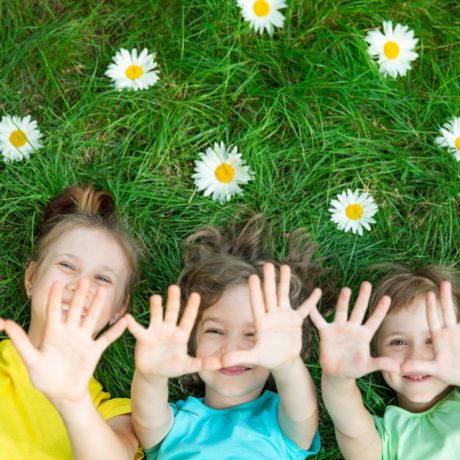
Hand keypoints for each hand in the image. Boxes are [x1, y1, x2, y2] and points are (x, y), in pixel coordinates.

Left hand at [3, 279, 126, 401]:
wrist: (62, 393)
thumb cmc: (44, 377)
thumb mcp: (31, 360)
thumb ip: (21, 342)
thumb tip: (6, 323)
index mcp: (54, 333)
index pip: (54, 311)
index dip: (54, 298)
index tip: (56, 283)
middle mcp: (70, 333)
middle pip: (75, 310)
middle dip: (79, 295)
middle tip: (83, 280)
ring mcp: (83, 340)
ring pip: (91, 318)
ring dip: (97, 305)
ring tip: (103, 290)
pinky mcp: (94, 350)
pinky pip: (106, 338)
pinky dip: (116, 330)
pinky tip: (125, 320)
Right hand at [127, 285, 220, 378]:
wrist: (154, 374)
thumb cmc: (173, 367)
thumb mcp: (188, 366)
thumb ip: (203, 363)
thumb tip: (221, 364)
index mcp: (181, 335)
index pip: (188, 319)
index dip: (191, 308)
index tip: (196, 294)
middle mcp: (169, 329)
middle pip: (172, 312)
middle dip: (173, 300)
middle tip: (174, 287)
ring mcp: (156, 332)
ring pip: (156, 316)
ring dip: (156, 307)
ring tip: (155, 297)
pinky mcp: (143, 339)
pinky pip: (138, 330)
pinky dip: (133, 325)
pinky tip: (128, 318)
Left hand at [221, 263, 321, 370]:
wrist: (283, 361)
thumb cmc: (267, 358)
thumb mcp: (254, 357)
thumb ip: (239, 357)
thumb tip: (222, 362)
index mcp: (261, 322)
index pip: (257, 303)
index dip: (255, 291)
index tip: (253, 277)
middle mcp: (271, 315)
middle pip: (270, 294)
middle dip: (270, 280)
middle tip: (268, 264)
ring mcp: (284, 316)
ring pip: (284, 295)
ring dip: (285, 282)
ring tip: (285, 266)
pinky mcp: (295, 321)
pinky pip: (304, 309)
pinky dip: (311, 301)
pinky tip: (317, 291)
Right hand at [309, 282, 399, 378]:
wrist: (337, 373)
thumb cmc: (354, 369)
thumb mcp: (368, 366)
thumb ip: (381, 364)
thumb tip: (398, 367)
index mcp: (364, 335)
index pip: (374, 320)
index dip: (380, 310)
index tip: (387, 298)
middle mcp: (352, 328)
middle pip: (358, 310)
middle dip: (362, 297)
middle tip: (367, 283)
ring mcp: (339, 328)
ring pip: (341, 311)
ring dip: (343, 301)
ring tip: (346, 290)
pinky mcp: (326, 332)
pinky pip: (319, 321)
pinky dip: (314, 313)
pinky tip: (311, 304)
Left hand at [401, 281, 459, 384]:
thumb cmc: (450, 373)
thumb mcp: (433, 369)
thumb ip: (418, 366)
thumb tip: (401, 368)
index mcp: (440, 338)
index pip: (434, 319)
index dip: (432, 307)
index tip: (430, 293)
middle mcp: (450, 333)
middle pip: (447, 312)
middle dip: (446, 298)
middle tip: (444, 282)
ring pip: (458, 316)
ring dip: (456, 302)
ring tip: (452, 286)